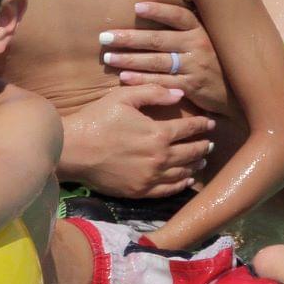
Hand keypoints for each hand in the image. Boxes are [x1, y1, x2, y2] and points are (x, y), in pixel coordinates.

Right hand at [60, 84, 216, 198]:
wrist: (74, 150)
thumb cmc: (97, 120)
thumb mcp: (123, 97)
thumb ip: (153, 92)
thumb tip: (179, 94)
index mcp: (159, 133)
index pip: (189, 128)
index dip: (201, 124)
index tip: (210, 123)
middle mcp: (160, 158)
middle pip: (191, 152)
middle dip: (203, 146)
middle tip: (210, 143)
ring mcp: (151, 177)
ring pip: (182, 172)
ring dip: (195, 165)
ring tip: (202, 160)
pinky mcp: (140, 191)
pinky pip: (168, 189)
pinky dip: (181, 184)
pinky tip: (186, 180)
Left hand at [100, 1, 234, 117]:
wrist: (234, 91)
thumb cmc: (211, 60)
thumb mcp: (202, 39)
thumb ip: (181, 28)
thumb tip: (148, 10)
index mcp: (199, 30)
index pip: (178, 16)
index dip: (158, 10)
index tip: (136, 6)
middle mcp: (197, 45)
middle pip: (158, 39)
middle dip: (129, 38)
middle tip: (104, 37)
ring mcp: (195, 66)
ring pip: (156, 62)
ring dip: (129, 59)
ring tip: (108, 58)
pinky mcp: (191, 86)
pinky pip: (161, 81)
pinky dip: (141, 79)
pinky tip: (123, 77)